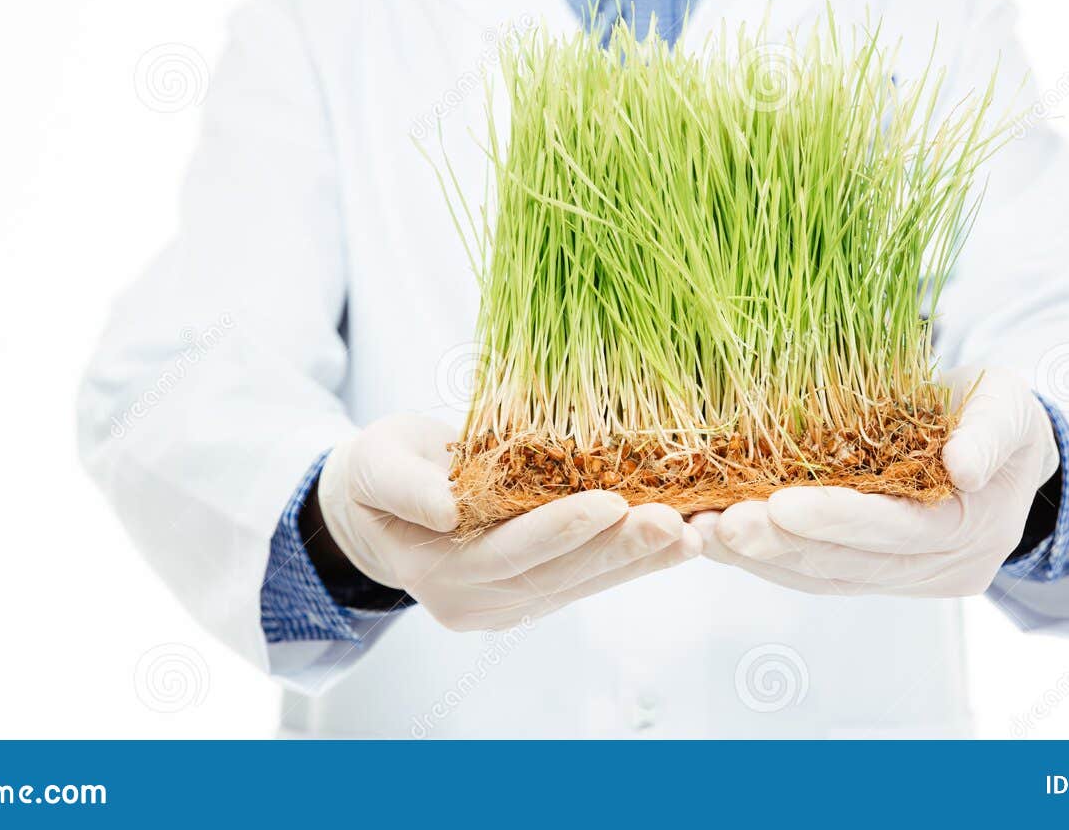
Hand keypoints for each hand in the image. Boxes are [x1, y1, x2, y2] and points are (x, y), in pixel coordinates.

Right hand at [317, 413, 700, 629]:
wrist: (377, 510)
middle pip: (559, 576)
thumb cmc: (379, 474)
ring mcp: (510, 604)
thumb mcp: (375, 464)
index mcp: (438, 572)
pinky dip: (635, 559)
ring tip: (693, 531)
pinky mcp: (535, 592)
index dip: (560, 529)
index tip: (610, 502)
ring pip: (584, 583)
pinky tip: (678, 540)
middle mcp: (478, 602)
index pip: (509, 552)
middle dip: (619, 548)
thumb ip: (408, 486)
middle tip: (674, 521)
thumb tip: (448, 508)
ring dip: (640, 559)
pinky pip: (590, 578)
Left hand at [693, 366, 1058, 596]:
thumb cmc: (1001, 415)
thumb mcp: (1010, 407)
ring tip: (701, 533)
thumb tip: (964, 464)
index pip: (900, 532)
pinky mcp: (875, 575)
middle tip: (717, 524)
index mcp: (975, 528)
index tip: (779, 504)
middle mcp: (940, 568)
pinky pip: (814, 574)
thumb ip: (991, 432)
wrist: (1003, 448)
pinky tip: (718, 540)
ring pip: (823, 578)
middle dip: (780, 545)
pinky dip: (766, 558)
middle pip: (851, 565)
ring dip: (759, 558)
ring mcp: (907, 579)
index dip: (839, 520)